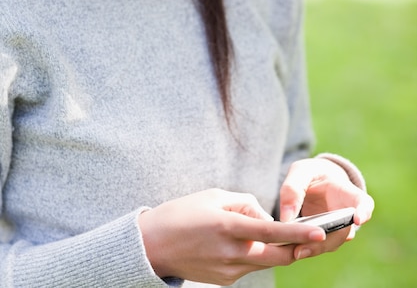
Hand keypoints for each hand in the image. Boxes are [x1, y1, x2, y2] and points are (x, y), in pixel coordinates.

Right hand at [138, 188, 326, 284]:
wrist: (152, 246)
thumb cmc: (183, 213)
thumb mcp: (215, 196)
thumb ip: (246, 204)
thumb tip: (266, 217)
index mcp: (229, 228)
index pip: (272, 232)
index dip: (299, 233)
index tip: (322, 231)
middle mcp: (233, 254)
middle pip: (279, 255)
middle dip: (300, 246)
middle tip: (319, 233)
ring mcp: (230, 272)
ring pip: (265, 260)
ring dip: (276, 246)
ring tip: (276, 229)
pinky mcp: (226, 281)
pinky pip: (249, 264)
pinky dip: (254, 251)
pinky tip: (239, 240)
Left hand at [279, 158, 373, 259]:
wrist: (313, 183)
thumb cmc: (311, 174)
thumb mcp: (301, 172)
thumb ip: (293, 188)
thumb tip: (287, 218)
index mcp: (346, 192)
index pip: (363, 202)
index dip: (364, 211)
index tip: (358, 219)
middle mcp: (346, 214)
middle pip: (343, 231)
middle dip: (325, 241)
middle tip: (303, 247)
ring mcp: (337, 229)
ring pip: (330, 243)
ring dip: (314, 248)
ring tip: (295, 251)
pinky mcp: (323, 238)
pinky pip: (317, 246)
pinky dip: (306, 249)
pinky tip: (291, 250)